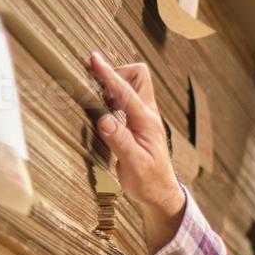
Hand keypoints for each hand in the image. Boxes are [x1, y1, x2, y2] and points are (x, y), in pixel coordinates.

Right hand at [89, 51, 186, 253]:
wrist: (160, 194)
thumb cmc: (148, 182)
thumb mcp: (133, 164)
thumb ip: (119, 140)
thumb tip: (104, 118)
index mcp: (146, 121)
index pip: (126, 91)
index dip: (109, 75)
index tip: (94, 60)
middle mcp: (148, 114)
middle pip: (138, 76)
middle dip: (117, 73)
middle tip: (97, 88)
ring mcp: (145, 117)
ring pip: (134, 85)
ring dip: (116, 85)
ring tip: (99, 99)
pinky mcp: (139, 123)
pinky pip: (128, 98)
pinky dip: (115, 96)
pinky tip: (105, 109)